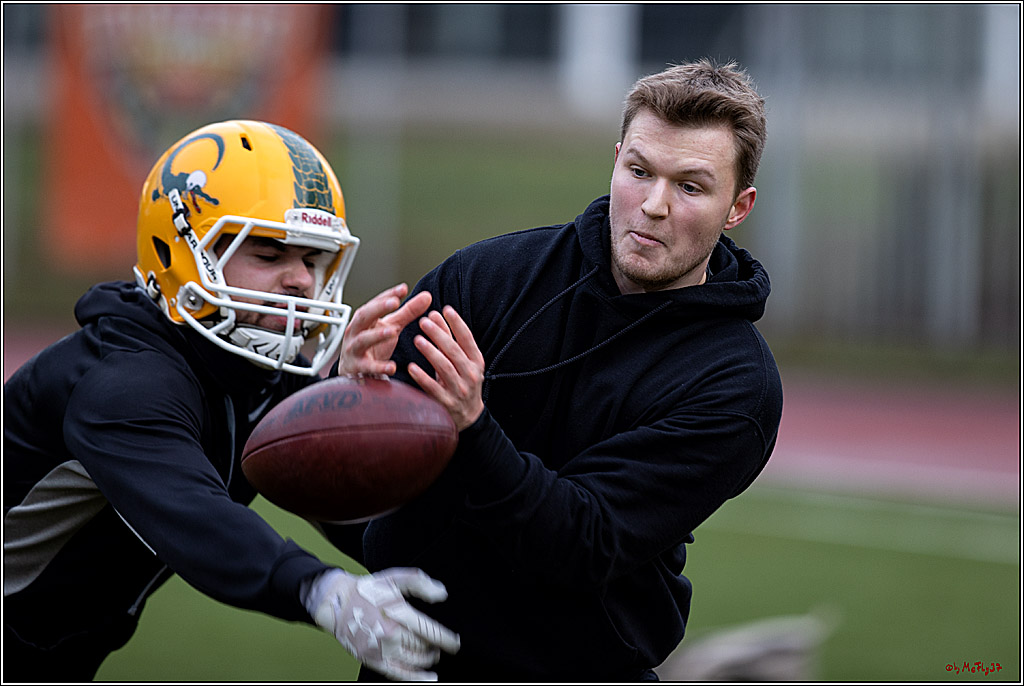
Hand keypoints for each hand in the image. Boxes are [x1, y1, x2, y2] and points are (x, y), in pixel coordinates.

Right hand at [304, 568, 459, 680]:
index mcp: (397, 613)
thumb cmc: (368, 590)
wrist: (338, 603)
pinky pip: (399, 674)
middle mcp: (389, 634)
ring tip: (432, 654)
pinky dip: (416, 678)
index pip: (430, 632)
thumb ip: (420, 583)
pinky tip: (428, 677)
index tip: (456, 642)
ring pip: (414, 661)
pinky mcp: (372, 660)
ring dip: (428, 660)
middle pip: (423, 647)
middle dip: (436, 648)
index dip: (447, 639)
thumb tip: (441, 594)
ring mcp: (380, 650)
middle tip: (441, 645)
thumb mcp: (395, 578)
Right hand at [338, 284, 431, 376]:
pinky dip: (379, 367)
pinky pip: (367, 367)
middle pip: (364, 316)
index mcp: (365, 320)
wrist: (354, 372)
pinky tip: (391, 367)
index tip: (403, 289)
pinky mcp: (357, 368)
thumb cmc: (373, 347)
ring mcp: (354, 350)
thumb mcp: (391, 327)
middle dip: (378, 308)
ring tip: (392, 331)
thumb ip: (408, 312)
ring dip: (377, 335)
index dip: (388, 295)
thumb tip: (427, 297)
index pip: (375, 303)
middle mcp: (356, 332)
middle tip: (395, 302)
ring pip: (362, 340)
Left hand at [407, 306, 484, 430]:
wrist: (470, 417)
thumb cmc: (463, 382)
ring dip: (430, 352)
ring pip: (445, 367)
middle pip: (454, 351)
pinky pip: (433, 388)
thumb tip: (438, 315)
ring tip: (417, 340)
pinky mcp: (447, 403)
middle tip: (424, 322)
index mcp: (476, 362)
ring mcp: (459, 390)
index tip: (445, 309)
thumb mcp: (464, 362)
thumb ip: (451, 341)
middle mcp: (471, 375)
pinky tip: (411, 367)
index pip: (467, 339)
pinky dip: (422, 377)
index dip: (457, 324)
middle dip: (439, 335)